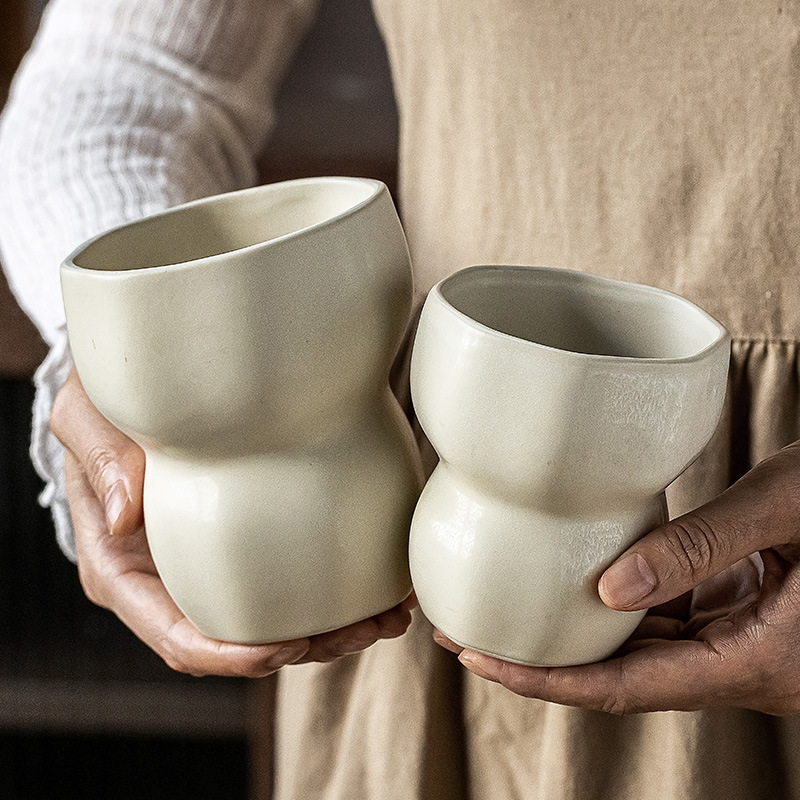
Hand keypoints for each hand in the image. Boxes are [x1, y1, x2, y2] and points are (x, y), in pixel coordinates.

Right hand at [51, 368, 413, 676]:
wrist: (142, 394)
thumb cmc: (105, 408)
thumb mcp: (88, 417)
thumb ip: (102, 459)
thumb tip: (124, 518)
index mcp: (125, 572)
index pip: (176, 637)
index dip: (230, 655)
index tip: (286, 649)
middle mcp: (171, 585)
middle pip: (239, 642)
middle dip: (304, 649)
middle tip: (363, 630)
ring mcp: (212, 572)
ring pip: (276, 623)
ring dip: (335, 629)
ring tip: (390, 615)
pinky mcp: (247, 550)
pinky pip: (291, 584)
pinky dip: (337, 592)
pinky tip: (382, 582)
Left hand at [438, 442, 799, 714]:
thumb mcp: (785, 508)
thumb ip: (702, 547)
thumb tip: (607, 590)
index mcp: (757, 661)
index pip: (626, 688)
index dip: (544, 681)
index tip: (477, 658)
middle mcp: (744, 668)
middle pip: (621, 678)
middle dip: (540, 662)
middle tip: (463, 629)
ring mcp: (740, 645)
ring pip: (641, 652)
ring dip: (573, 635)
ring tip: (503, 609)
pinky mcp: (738, 618)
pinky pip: (666, 623)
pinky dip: (616, 608)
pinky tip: (574, 583)